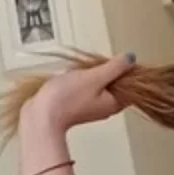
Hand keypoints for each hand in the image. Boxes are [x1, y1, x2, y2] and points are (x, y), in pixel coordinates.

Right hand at [20, 53, 134, 158]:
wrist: (41, 115)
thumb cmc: (68, 98)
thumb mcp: (95, 77)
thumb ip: (114, 68)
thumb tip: (131, 59)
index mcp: (115, 103)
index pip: (131, 84)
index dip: (126, 70)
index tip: (115, 60)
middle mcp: (106, 107)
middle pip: (113, 82)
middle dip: (104, 70)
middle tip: (92, 66)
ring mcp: (91, 106)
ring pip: (98, 83)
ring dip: (89, 73)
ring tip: (77, 72)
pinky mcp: (77, 105)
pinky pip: (84, 87)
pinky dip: (79, 79)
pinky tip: (69, 77)